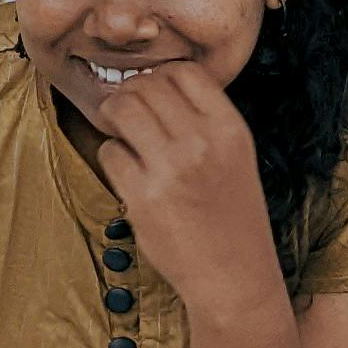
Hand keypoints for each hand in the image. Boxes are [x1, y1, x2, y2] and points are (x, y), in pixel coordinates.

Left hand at [91, 65, 285, 319]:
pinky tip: (128, 172)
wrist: (233, 276)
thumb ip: (206, 120)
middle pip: (146, 85)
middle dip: (130, 95)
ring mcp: (170, 169)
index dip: (161, 76)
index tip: (154, 93)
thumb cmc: (232, 215)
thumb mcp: (237, 156)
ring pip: (122, 109)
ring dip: (114, 117)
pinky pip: (110, 152)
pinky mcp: (142, 197)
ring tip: (122, 134)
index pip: (184, 71)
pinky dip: (113, 157)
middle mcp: (201, 142)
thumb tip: (156, 84)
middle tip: (128, 114)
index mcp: (230, 129)